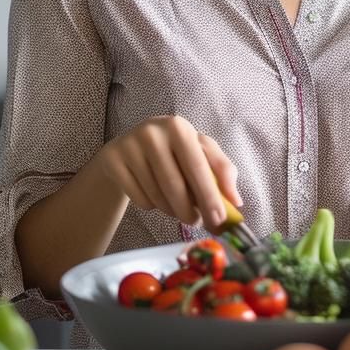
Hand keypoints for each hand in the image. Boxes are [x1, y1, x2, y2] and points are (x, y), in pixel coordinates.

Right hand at [95, 115, 241, 228]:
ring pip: (157, 196)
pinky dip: (152, 206)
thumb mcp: (199, 153)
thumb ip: (222, 171)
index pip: (198, 166)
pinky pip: (139, 199)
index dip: (210, 195)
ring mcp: (130, 146)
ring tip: (177, 206)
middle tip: (197, 222)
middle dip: (190, 211)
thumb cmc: (173, 152)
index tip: (219, 219)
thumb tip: (236, 201)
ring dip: (172, 210)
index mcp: (179, 127)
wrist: (128, 149)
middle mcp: (152, 132)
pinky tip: (154, 195)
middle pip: (175, 186)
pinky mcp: (113, 162)